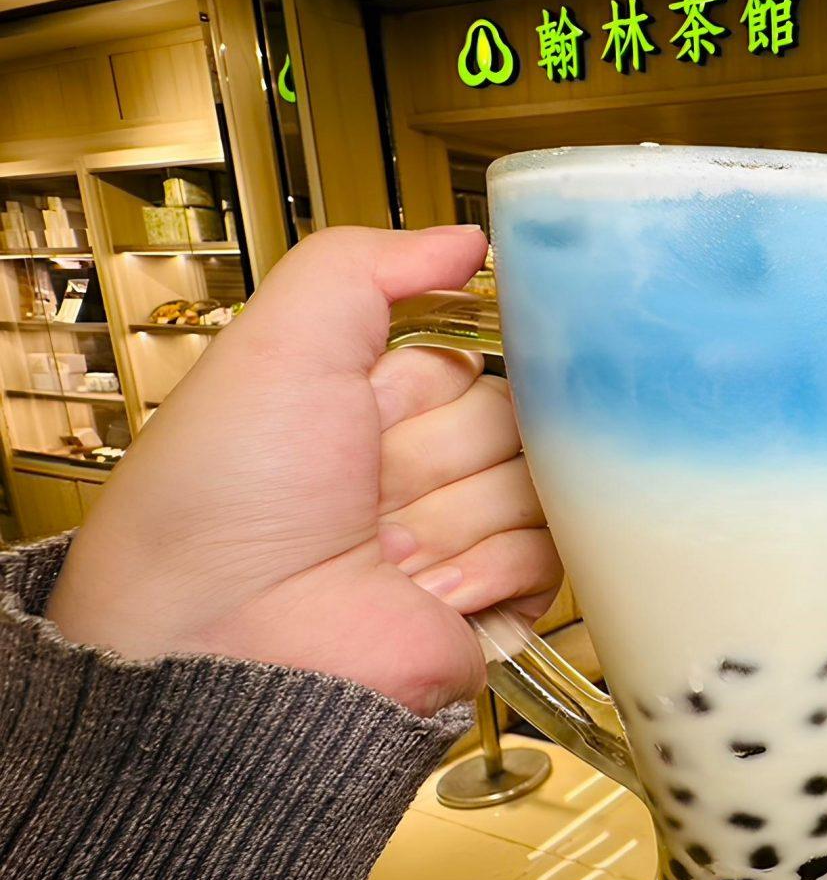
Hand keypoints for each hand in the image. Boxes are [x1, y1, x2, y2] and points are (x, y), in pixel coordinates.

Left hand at [46, 226, 559, 715]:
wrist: (228, 642)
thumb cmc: (219, 504)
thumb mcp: (278, 340)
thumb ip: (369, 264)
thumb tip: (470, 237)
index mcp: (364, 412)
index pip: (470, 357)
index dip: (439, 376)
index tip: (396, 396)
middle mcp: (415, 475)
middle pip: (514, 417)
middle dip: (449, 446)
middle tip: (380, 478)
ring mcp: (459, 540)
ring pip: (542, 481)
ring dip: (463, 510)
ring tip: (390, 545)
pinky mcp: (496, 604)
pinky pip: (554, 555)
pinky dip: (493, 564)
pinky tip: (426, 585)